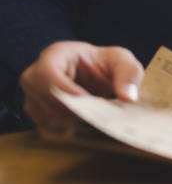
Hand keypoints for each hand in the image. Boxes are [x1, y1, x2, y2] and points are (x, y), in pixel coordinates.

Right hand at [19, 41, 142, 131]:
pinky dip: (67, 127)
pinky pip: (47, 127)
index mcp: (55, 55)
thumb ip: (128, 75)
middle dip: (74, 109)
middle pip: (45, 99)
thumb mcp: (122, 62)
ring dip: (73, 120)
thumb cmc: (106, 64)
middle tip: (99, 112)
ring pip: (46, 116)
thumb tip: (128, 98)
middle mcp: (35, 75)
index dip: (66, 90)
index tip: (88, 101)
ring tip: (95, 114)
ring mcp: (32, 96)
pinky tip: (85, 120)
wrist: (96, 74)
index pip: (48, 75)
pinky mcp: (36, 113)